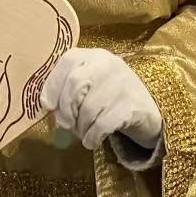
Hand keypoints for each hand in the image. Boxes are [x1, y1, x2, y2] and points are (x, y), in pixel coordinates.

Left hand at [41, 48, 161, 149]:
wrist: (148, 110)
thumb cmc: (110, 96)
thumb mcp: (91, 83)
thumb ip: (69, 87)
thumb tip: (47, 106)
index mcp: (94, 56)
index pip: (68, 61)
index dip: (53, 84)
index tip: (47, 105)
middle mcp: (108, 64)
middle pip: (75, 84)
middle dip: (65, 108)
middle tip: (65, 123)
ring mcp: (122, 83)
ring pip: (88, 109)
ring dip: (80, 127)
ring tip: (83, 132)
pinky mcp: (131, 105)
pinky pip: (101, 125)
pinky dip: (92, 137)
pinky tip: (91, 141)